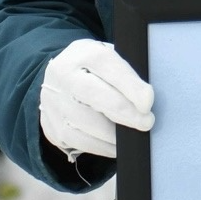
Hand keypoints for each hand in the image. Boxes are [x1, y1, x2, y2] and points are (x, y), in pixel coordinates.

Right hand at [38, 38, 153, 159]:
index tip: (148, 101)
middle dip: (125, 112)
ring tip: (133, 135)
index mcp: (82, 53)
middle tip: (147, 122)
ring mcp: (55, 102)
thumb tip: (146, 98)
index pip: (106, 64)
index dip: (128, 84)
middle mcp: (64, 76)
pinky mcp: (53, 126)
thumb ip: (124, 72)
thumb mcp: (107, 58)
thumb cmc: (94, 70)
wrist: (57, 80)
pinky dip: (103, 146)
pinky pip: (80, 142)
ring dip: (115, 134)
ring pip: (86, 122)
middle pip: (94, 94)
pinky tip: (117, 144)